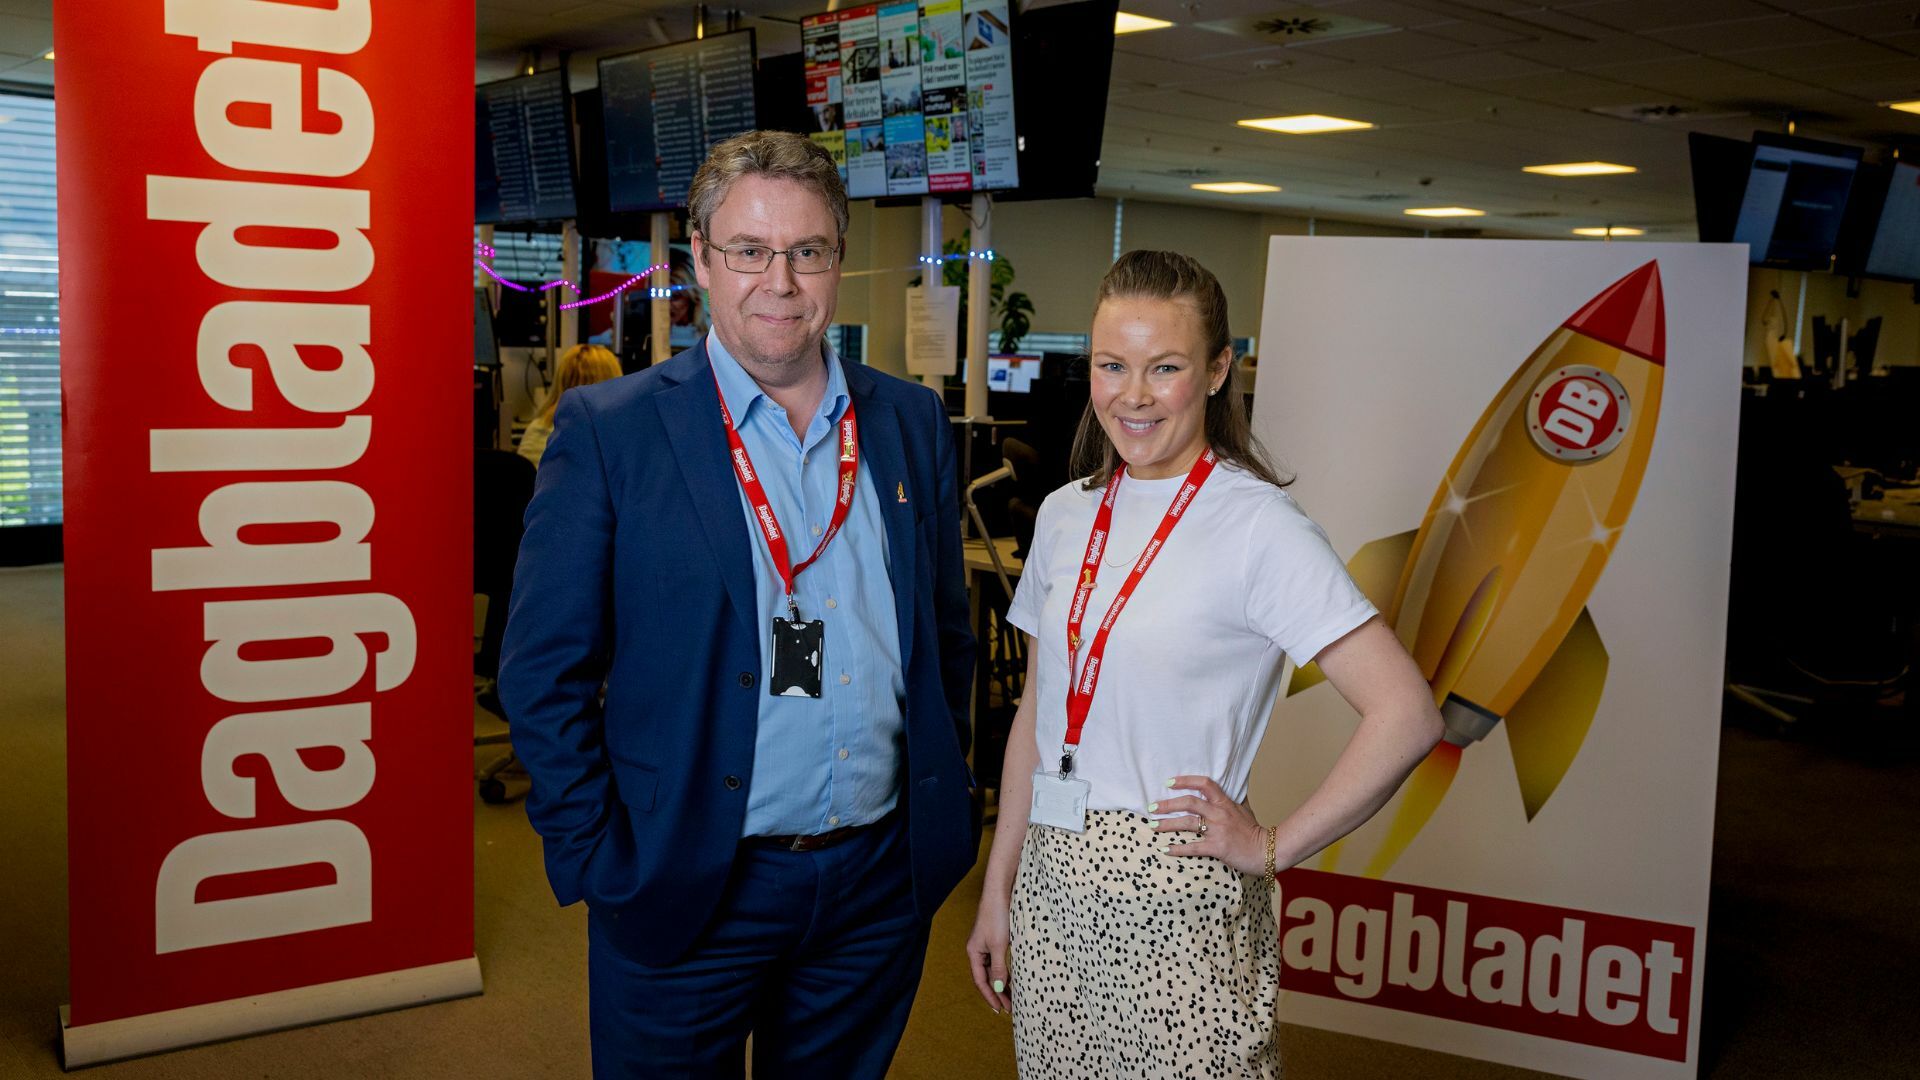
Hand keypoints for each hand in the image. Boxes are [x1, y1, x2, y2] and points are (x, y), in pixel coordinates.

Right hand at [965, 896, 1012, 1012]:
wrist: (999, 892)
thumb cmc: (996, 916)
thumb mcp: (998, 945)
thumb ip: (999, 968)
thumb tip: (999, 989)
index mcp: (974, 953)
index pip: (980, 981)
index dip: (990, 996)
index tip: (1000, 1009)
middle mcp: (978, 950)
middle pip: (986, 977)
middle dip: (997, 994)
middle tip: (1008, 1008)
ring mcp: (987, 944)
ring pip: (993, 970)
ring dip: (1002, 984)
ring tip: (1012, 998)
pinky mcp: (996, 938)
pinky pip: (999, 961)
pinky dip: (1005, 972)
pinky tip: (1012, 979)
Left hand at [1151, 775, 1269, 876]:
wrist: (1268, 851)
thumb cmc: (1255, 831)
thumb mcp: (1245, 810)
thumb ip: (1233, 799)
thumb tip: (1231, 787)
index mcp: (1225, 803)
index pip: (1204, 784)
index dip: (1185, 780)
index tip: (1169, 782)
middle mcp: (1220, 813)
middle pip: (1189, 802)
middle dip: (1167, 805)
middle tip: (1152, 808)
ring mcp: (1218, 830)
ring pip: (1187, 823)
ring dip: (1167, 824)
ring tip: (1153, 826)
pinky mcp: (1217, 848)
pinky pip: (1193, 847)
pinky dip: (1178, 848)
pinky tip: (1166, 849)